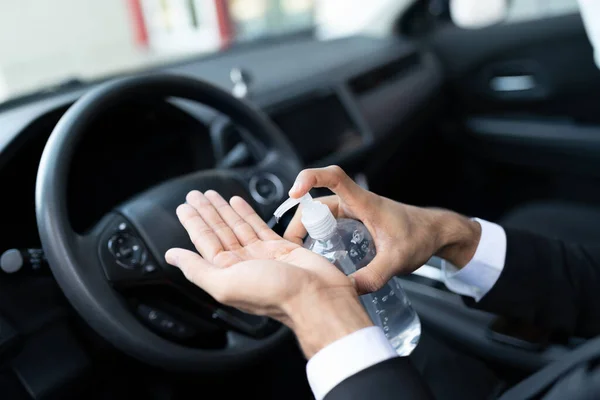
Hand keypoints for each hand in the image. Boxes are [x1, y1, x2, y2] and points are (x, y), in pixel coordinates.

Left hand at [165, 190, 372, 356]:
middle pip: (219, 231)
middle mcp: (242, 263)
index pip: (204, 242)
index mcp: (226, 272)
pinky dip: (247, 213)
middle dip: (206, 212)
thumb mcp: (225, 284)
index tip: (184, 207)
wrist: (316, 297)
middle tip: (195, 194)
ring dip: (224, 210)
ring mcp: (261, 255)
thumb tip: (171, 257)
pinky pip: (259, 226)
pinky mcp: (280, 248)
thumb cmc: (273, 294)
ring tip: (212, 195)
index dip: (193, 222)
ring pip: (237, 226)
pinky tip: (238, 202)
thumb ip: (196, 269)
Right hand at [284, 166, 481, 293]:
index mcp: (364, 202)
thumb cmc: (421, 236)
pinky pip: (327, 224)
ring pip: (319, 215)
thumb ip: (375, 275)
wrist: (436, 233)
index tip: (294, 192)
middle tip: (292, 248)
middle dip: (299, 222)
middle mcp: (355, 203)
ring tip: (300, 254)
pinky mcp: (354, 223)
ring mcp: (353, 213)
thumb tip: (349, 289)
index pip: (334, 177)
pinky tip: (317, 255)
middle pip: (316, 202)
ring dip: (306, 230)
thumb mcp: (398, 259)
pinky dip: (317, 236)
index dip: (310, 177)